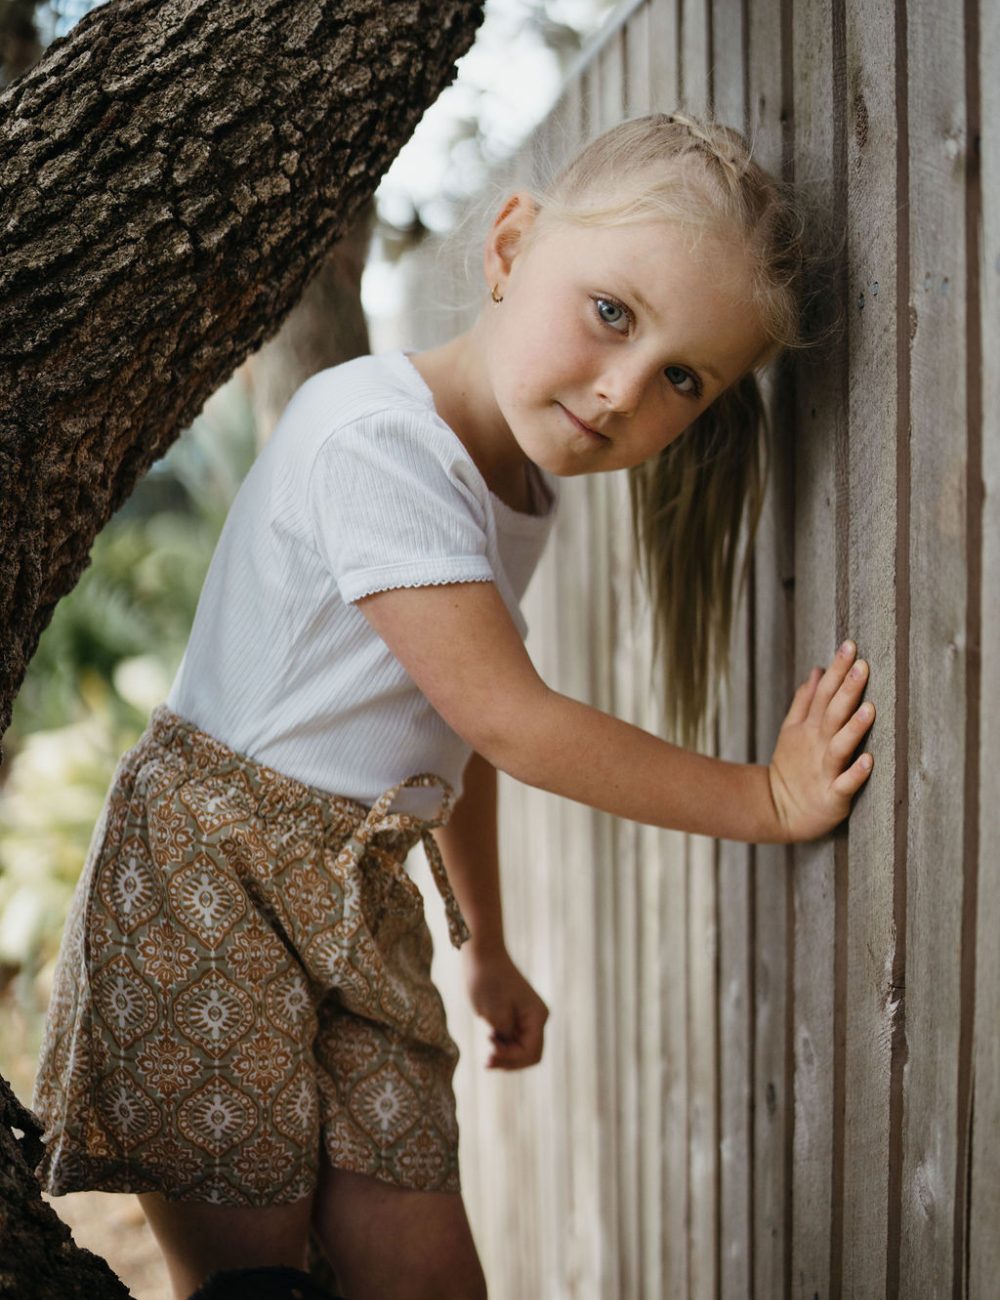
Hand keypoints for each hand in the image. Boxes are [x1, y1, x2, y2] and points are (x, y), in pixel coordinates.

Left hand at [462, 944, 548, 1069]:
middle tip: (487, 1062)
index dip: (511, 1058)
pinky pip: (517, 1040)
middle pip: (530, 1054)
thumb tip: (512, 1050)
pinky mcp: (518, 1016)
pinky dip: (505, 1046)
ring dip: (506, 1055)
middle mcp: (538, 1018)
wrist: (482, 955)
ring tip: (488, 1050)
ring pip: (523, 1049)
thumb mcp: (494, 1013)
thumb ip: (506, 1036)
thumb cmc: (486, 980)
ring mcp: (529, 1017)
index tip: (490, 1053)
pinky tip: (491, 1038)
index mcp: (537, 1016)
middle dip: (510, 1061)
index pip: (531, 1052)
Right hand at [768, 640, 874, 841]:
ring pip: (840, 745)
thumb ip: (806, 700)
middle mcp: (816, 745)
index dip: (836, 670)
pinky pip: (845, 784)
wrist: (776, 809)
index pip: (824, 693)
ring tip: (870, 708)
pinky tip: (870, 762)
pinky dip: (856, 774)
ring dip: (854, 728)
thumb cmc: (791, 767)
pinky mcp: (832, 796)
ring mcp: (824, 770)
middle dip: (847, 689)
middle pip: (832, 713)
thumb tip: (818, 670)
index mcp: (809, 728)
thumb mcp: (792, 730)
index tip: (850, 645)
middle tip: (862, 664)